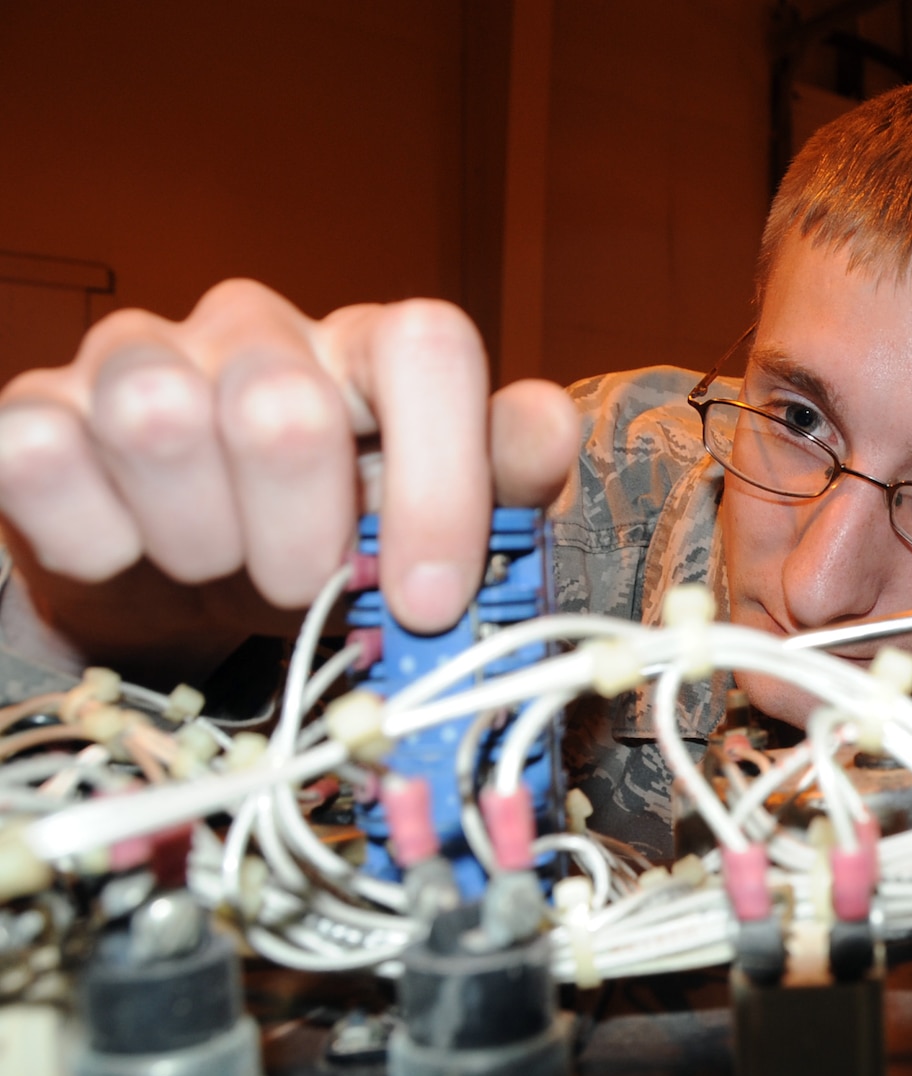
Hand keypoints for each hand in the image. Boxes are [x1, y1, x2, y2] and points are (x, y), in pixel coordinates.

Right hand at [0, 279, 578, 680]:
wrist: (184, 585)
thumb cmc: (323, 548)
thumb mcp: (423, 536)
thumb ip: (499, 483)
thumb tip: (546, 426)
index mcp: (369, 349)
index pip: (427, 346)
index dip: (437, 482)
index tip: (427, 600)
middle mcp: (257, 326)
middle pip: (283, 408)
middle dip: (300, 543)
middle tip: (302, 587)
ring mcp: (138, 354)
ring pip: (160, 420)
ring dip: (201, 541)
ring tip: (218, 563)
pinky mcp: (37, 406)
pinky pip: (44, 457)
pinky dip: (97, 542)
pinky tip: (128, 552)